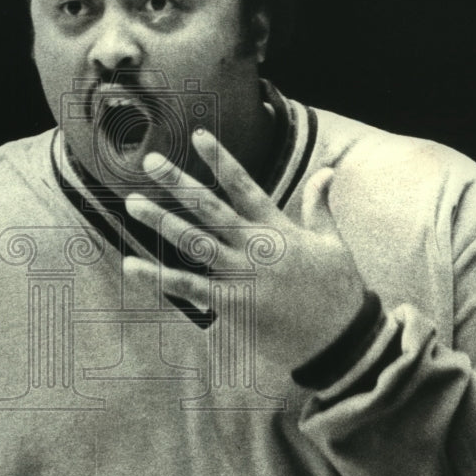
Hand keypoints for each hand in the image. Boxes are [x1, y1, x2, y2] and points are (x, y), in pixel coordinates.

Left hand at [123, 129, 365, 374]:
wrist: (343, 340)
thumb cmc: (339, 290)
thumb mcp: (333, 242)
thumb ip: (319, 204)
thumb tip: (326, 170)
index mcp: (278, 228)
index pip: (243, 185)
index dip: (220, 159)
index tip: (198, 135)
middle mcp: (256, 245)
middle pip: (210, 207)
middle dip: (178, 182)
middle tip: (150, 161)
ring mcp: (243, 274)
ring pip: (194, 241)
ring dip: (161, 221)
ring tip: (133, 204)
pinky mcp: (234, 304)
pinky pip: (190, 287)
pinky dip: (159, 276)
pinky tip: (133, 264)